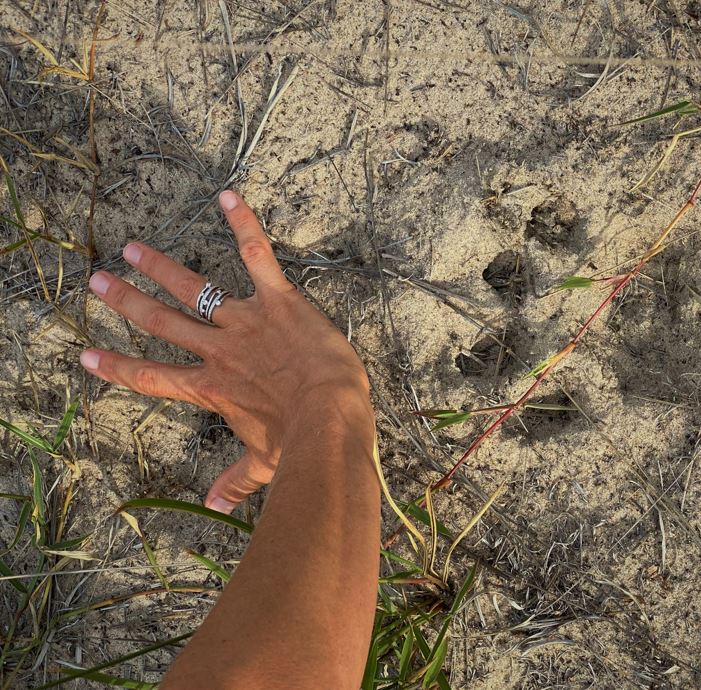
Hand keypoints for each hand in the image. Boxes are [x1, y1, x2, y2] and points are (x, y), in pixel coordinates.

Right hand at [81, 190, 369, 512]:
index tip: (87, 356)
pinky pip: (256, 256)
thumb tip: (219, 508)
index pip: (152, 377)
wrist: (331, 415)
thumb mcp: (264, 464)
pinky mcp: (277, 300)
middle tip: (98, 283)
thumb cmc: (300, 443)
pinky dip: (243, 224)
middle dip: (126, 303)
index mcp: (211, 388)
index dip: (118, 368)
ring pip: (192, 289)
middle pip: (161, 324)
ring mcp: (244, 321)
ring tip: (132, 248)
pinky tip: (228, 194)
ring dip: (161, 268)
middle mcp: (218, 350)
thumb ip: (236, 482)